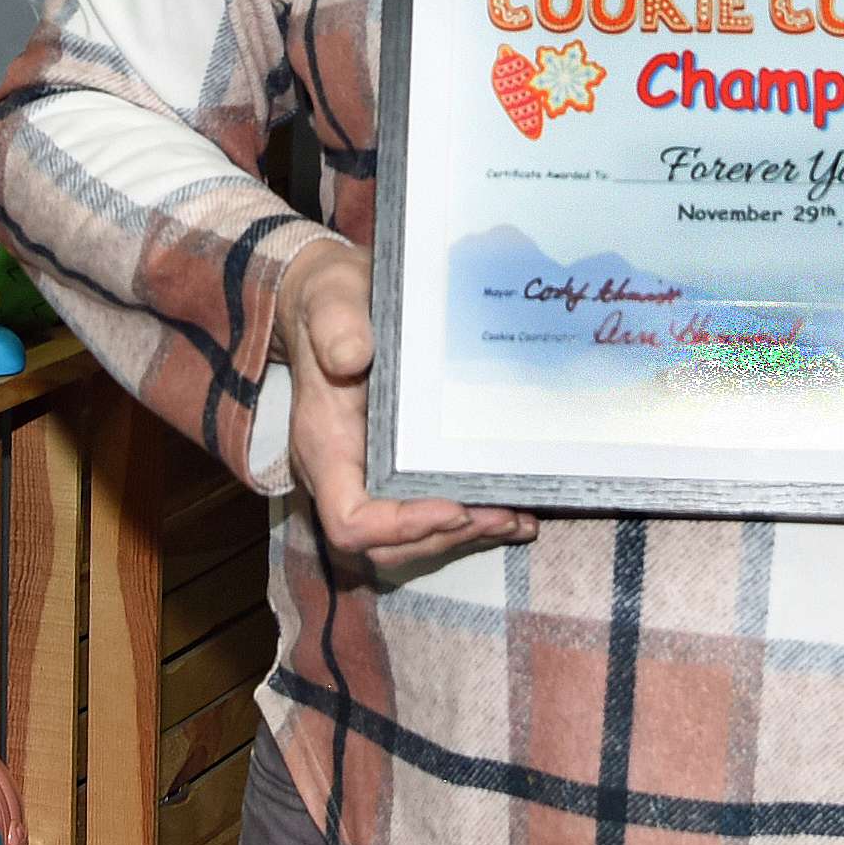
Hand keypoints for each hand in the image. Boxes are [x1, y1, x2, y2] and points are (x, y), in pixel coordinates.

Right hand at [273, 236, 537, 574]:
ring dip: (465, 535)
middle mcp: (346, 473)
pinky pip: (429, 509)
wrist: (331, 300)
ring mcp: (372, 474)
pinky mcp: (399, 465)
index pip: (350, 520)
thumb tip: (352, 356)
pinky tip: (515, 510)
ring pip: (413, 539)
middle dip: (447, 536)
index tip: (452, 506)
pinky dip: (471, 518)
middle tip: (502, 514)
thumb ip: (335, 326)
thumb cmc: (330, 302)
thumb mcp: (330, 301)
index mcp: (326, 445)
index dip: (400, 526)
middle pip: (388, 544)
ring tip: (517, 519)